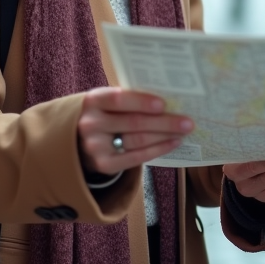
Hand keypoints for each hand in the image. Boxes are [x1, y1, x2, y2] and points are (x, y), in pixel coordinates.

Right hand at [77, 87, 193, 175]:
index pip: (118, 100)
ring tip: (184, 131)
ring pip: (138, 140)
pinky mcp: (104, 164)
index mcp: (91, 101)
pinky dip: (158, 150)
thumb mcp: (106, 102)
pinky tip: (173, 143)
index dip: (141, 102)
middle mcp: (90, 124)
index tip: (163, 104)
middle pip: (133, 122)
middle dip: (164, 122)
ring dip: (164, 136)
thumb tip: (167, 99)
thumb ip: (127, 99)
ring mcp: (95, 146)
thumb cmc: (103, 114)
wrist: (77, 141)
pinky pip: (136, 157)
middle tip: (187, 121)